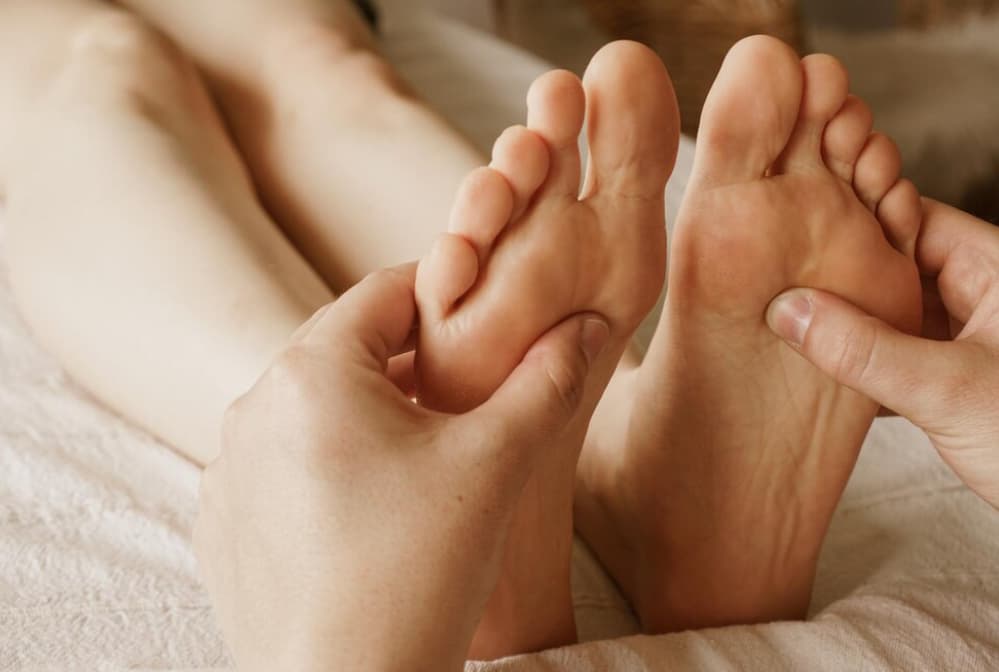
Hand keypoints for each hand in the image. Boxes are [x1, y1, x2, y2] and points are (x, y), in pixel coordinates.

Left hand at [193, 265, 608, 671]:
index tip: (490, 325)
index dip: (448, 299)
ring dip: (369, 416)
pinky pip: (282, 466)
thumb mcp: (495, 465)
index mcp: (311, 370)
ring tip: (425, 457)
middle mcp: (252, 407)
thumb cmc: (417, 573)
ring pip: (314, 410)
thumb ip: (546, 382)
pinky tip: (372, 509)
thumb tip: (586, 325)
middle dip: (412, 362)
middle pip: (348, 350)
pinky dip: (328, 467)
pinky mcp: (223, 523)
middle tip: (469, 393)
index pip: (387, 293)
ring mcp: (228, 469)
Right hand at [766, 199, 998, 507]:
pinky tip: (823, 372)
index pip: (915, 218)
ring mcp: (974, 338)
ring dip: (851, 324)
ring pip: (897, 312)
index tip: (796, 228)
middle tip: (782, 280)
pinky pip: (900, 354)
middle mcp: (987, 295)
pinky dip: (864, 363)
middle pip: (899, 264)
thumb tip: (790, 311)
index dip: (856, 219)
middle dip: (844, 274)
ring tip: (791, 323)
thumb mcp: (949, 390)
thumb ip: (866, 351)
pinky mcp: (960, 380)